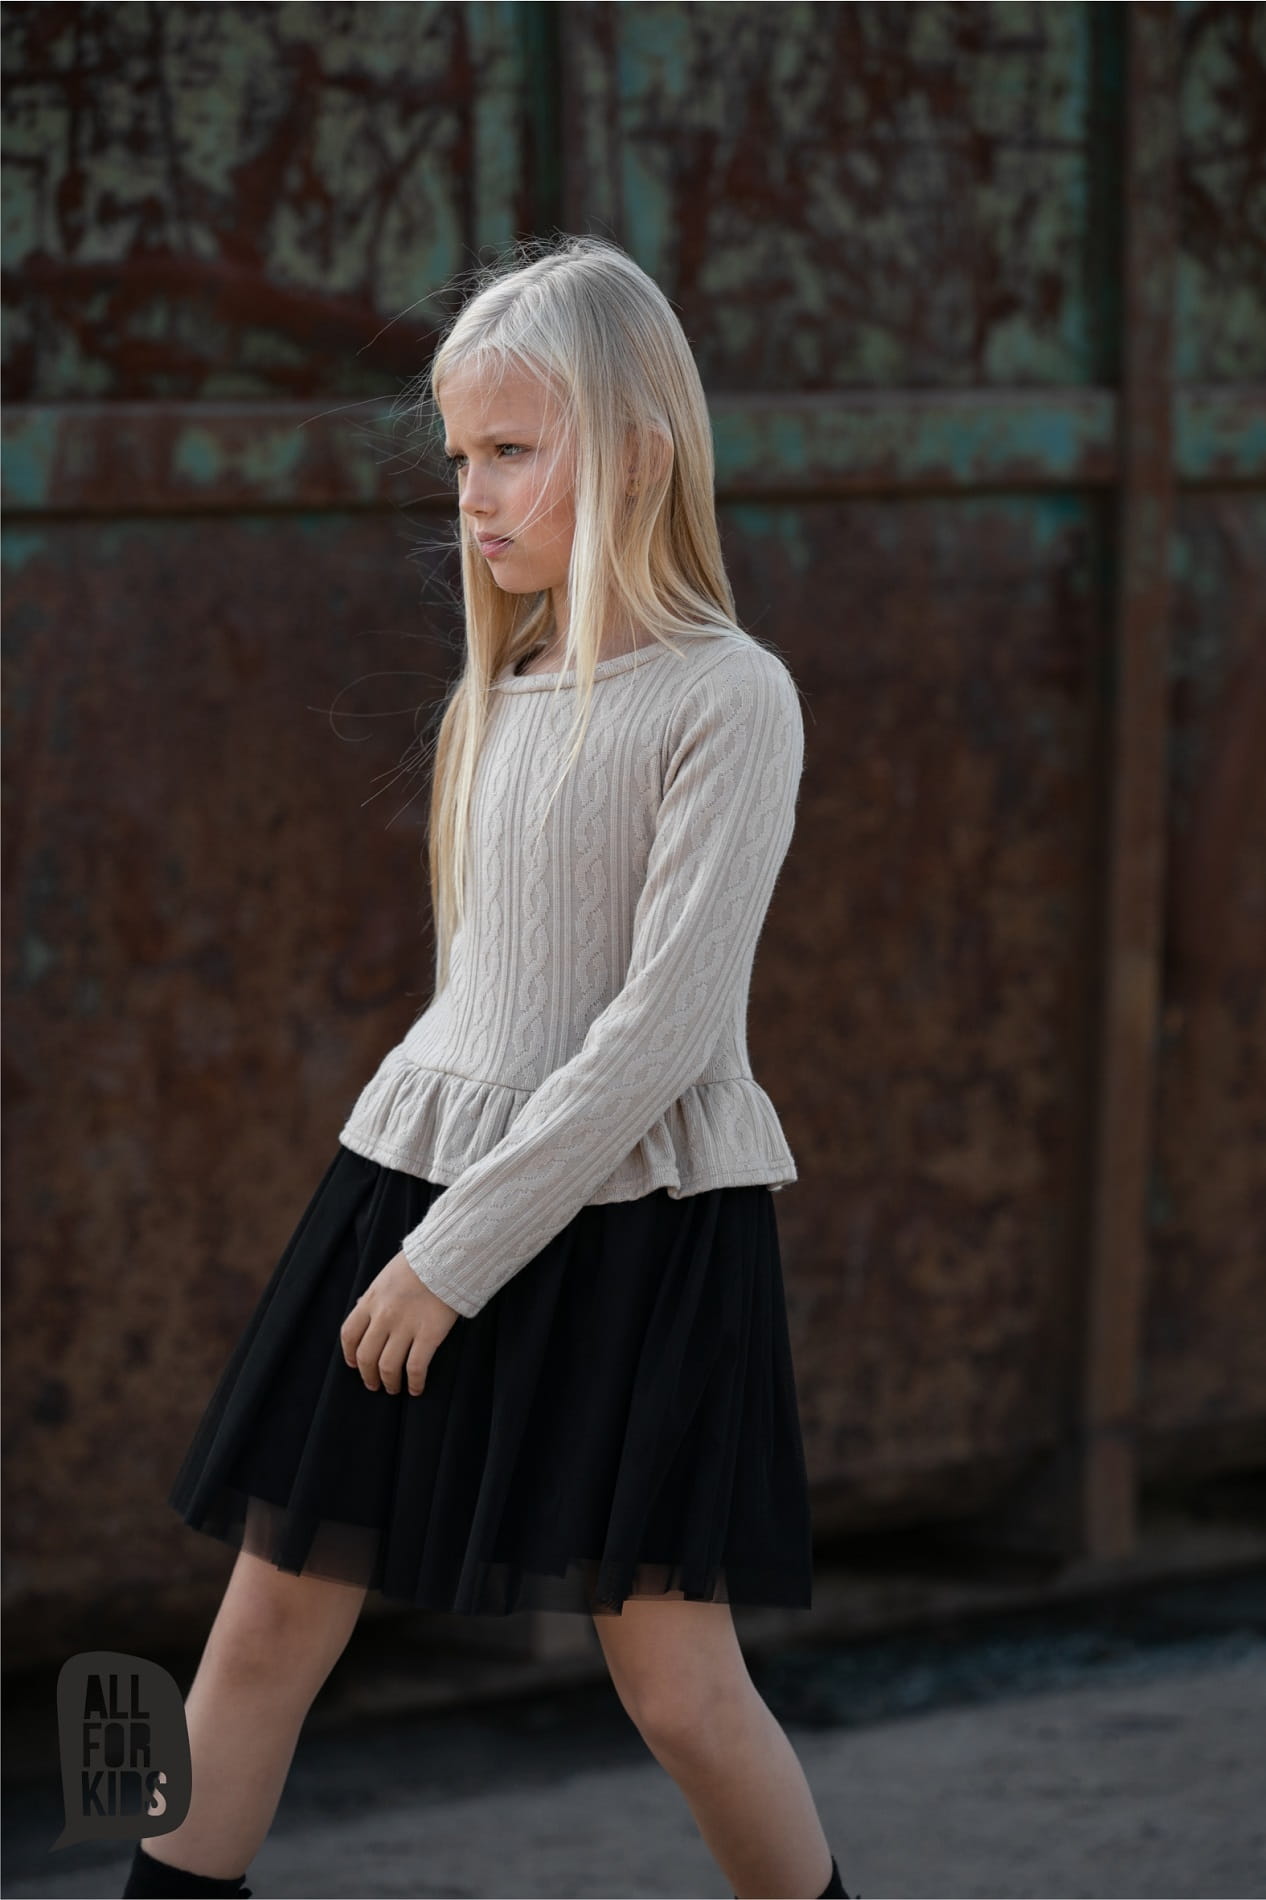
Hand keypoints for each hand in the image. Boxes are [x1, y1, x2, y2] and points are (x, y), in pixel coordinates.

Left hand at [340, 1250, 460, 1396]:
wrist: (448, 1256)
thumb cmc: (419, 1264)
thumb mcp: (386, 1276)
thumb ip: (374, 1296)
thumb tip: (362, 1308)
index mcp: (371, 1300)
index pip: (349, 1334)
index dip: (350, 1353)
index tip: (354, 1364)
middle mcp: (384, 1317)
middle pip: (367, 1356)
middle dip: (368, 1376)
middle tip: (374, 1384)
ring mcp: (406, 1327)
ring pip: (388, 1366)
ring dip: (389, 1382)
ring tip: (394, 1388)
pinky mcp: (429, 1335)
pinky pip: (416, 1367)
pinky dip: (415, 1383)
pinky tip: (417, 1388)